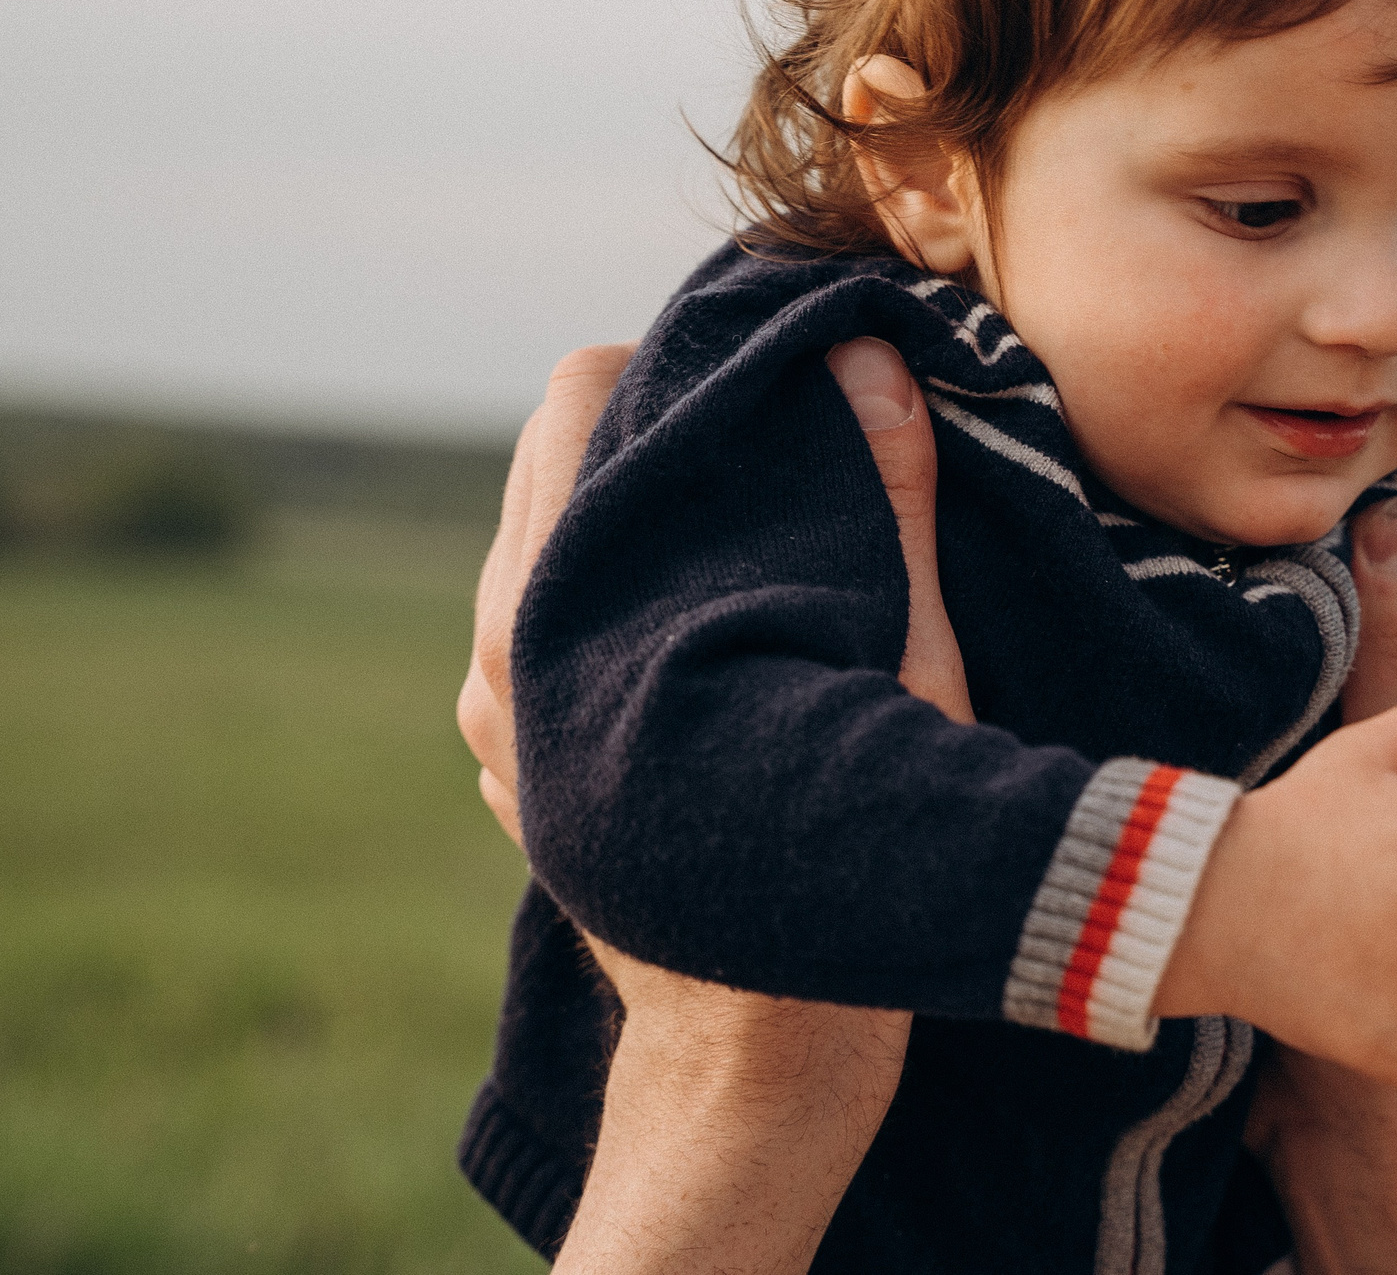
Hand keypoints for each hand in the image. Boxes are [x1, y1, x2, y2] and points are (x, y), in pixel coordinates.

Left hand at [456, 339, 970, 837]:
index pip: (577, 401)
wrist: (766, 1046)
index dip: (679, 369)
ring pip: (542, 543)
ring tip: (739, 531)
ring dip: (630, 517)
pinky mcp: (510, 759)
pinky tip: (699, 619)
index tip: (765, 381)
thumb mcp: (901, 660)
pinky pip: (538, 621)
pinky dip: (608, 592)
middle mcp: (506, 650)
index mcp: (577, 608)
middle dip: (656, 439)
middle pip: (552, 462)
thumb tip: (868, 350)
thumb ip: (882, 495)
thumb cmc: (852, 847)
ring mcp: (495, 712)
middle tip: (769, 446)